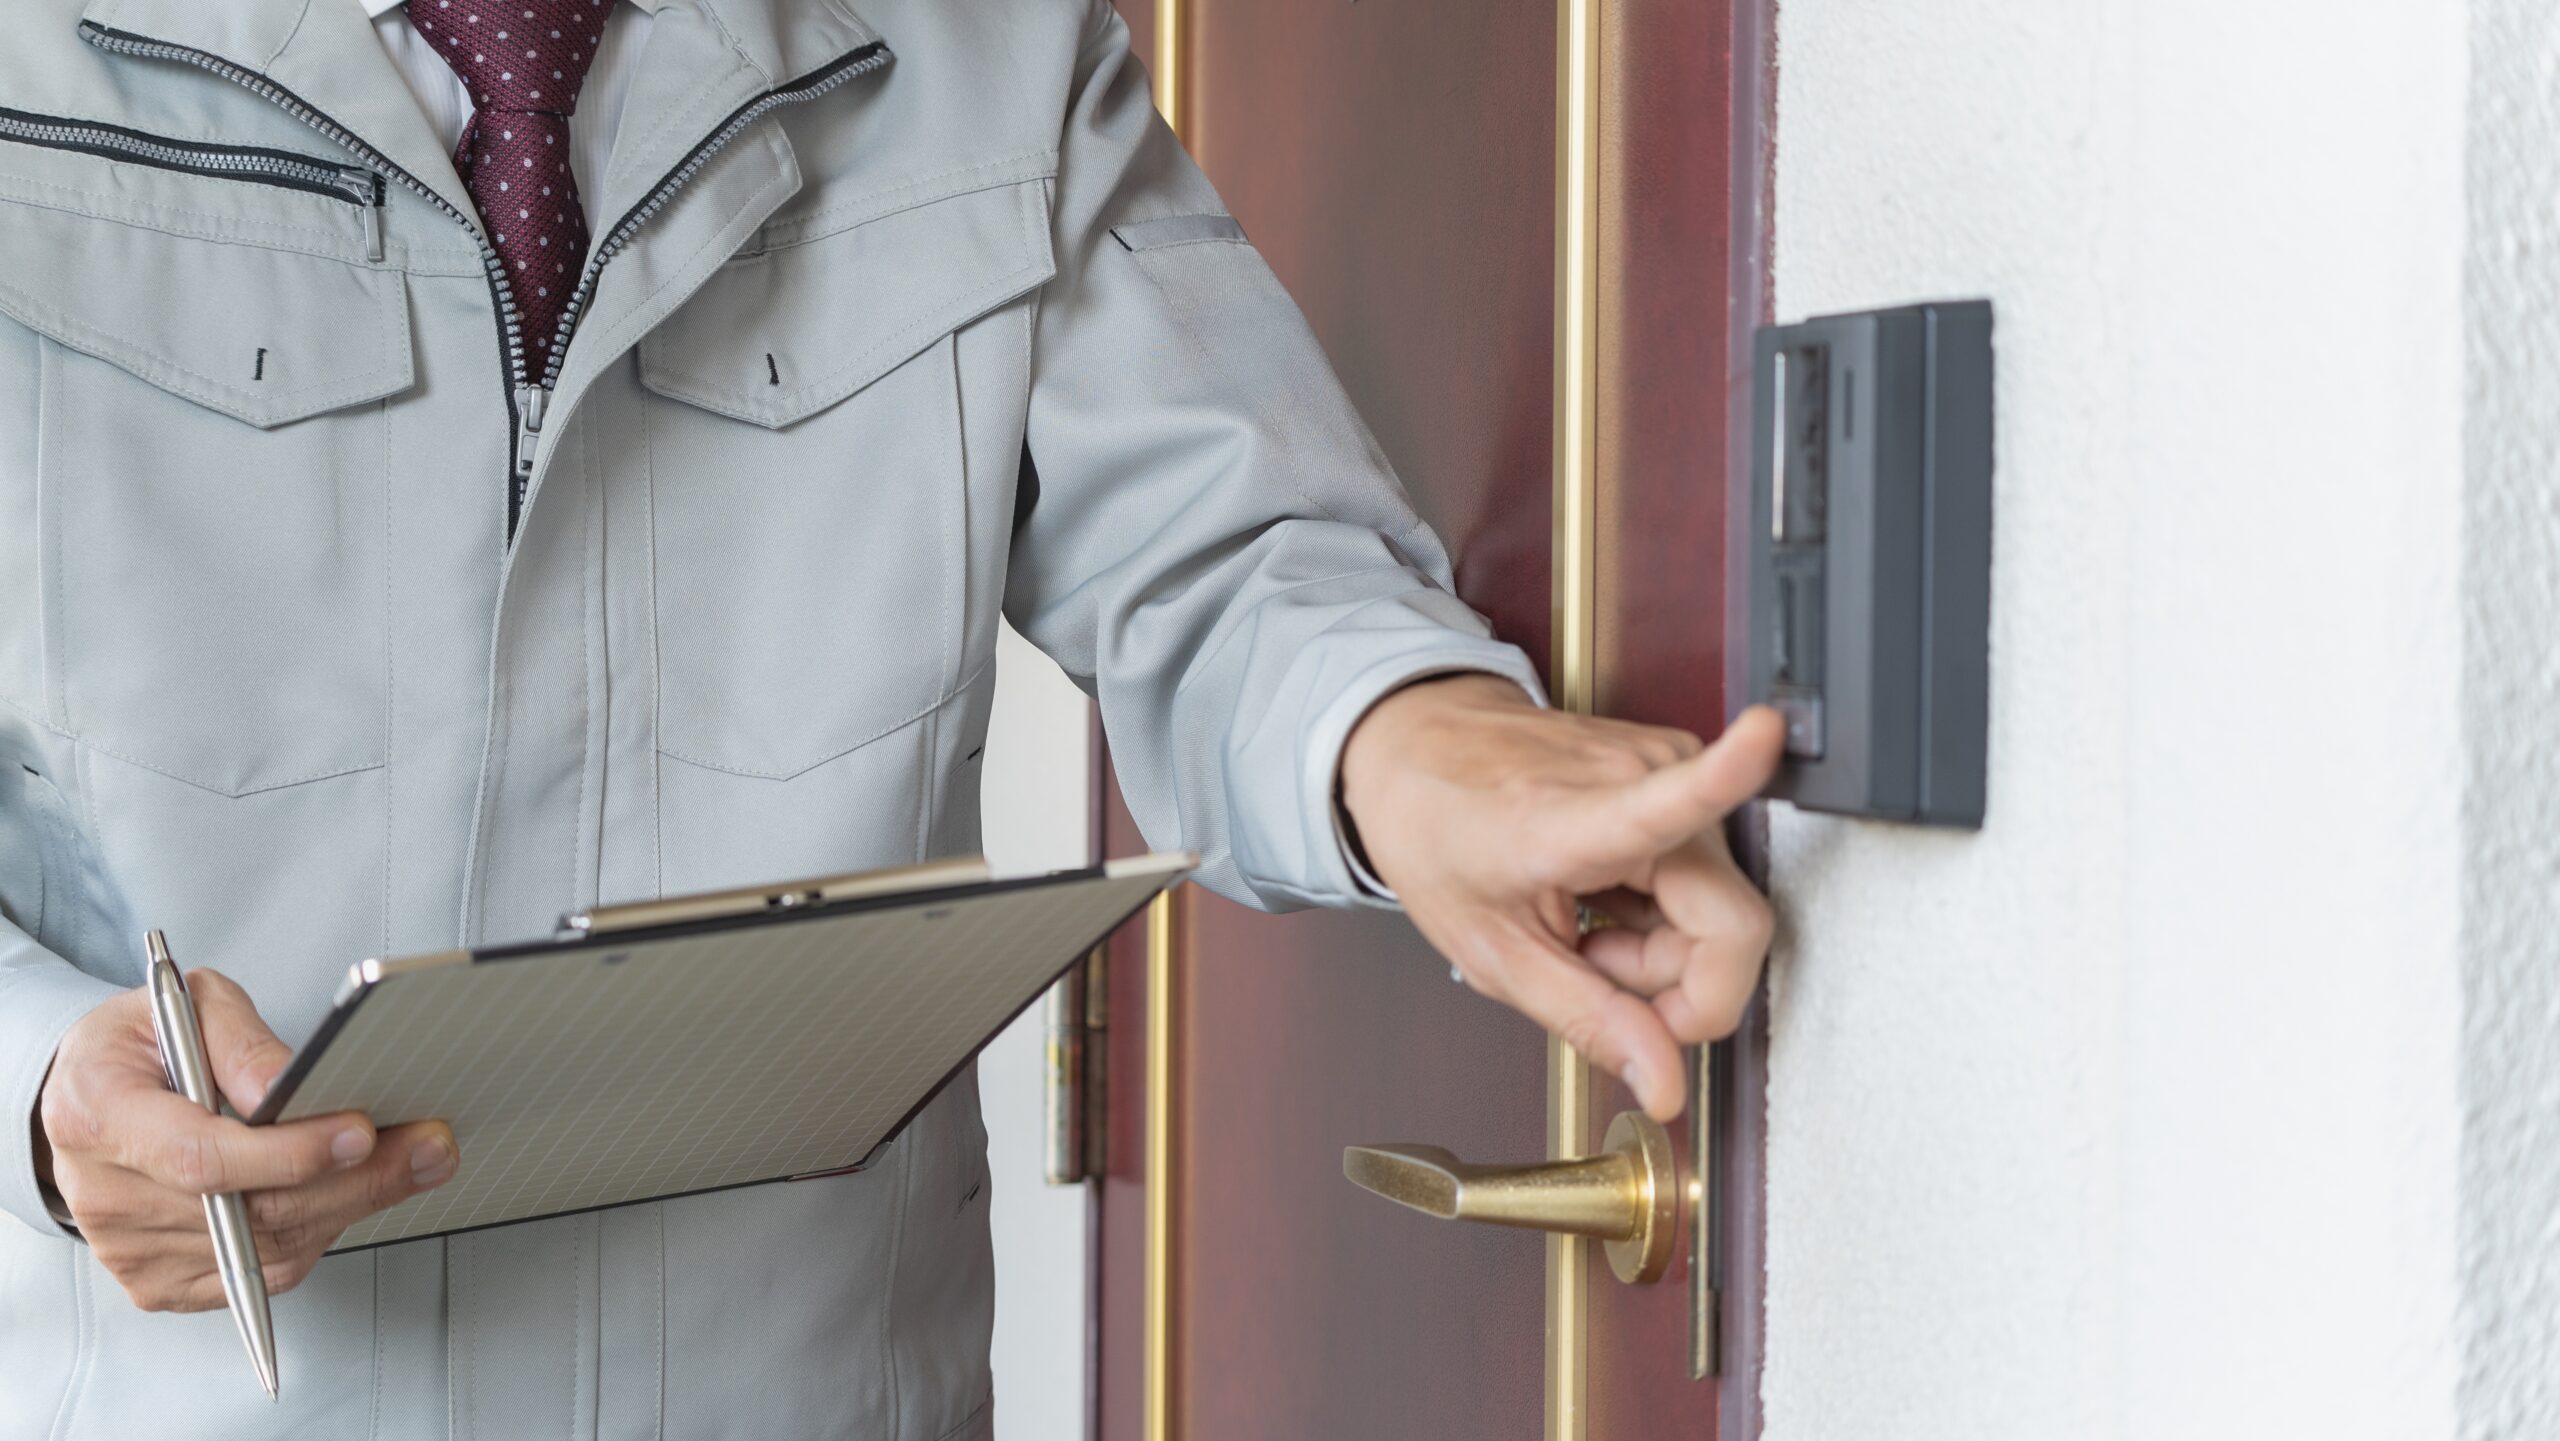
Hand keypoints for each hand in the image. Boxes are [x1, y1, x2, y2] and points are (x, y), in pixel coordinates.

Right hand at [34, 970, 456, 1310]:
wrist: (87, 1100)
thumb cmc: (138, 1048)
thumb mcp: (183, 1005)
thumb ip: (240, 1041)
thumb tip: (289, 1086)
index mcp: (98, 1116)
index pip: (202, 1157)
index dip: (288, 1153)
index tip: (362, 1132)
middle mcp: (107, 1195)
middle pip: (251, 1211)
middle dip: (356, 1179)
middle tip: (429, 1146)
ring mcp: (132, 1249)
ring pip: (269, 1247)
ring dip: (351, 1205)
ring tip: (412, 1161)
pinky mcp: (161, 1282)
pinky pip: (262, 1271)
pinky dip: (318, 1233)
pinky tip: (350, 1192)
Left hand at [1340, 675, 1785, 1120]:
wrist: (1420, 749)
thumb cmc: (1440, 832)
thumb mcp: (1494, 953)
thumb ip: (1589, 1019)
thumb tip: (1665, 1083)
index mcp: (1576, 818)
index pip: (1672, 797)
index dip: (1731, 773)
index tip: (1764, 735)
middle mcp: (1638, 774)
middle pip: (1728, 928)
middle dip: (1672, 982)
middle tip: (1594, 967)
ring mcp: (1665, 764)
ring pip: (1723, 912)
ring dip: (1663, 948)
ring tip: (1590, 925)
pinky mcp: (1679, 767)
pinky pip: (1709, 880)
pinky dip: (1663, 912)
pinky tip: (1609, 898)